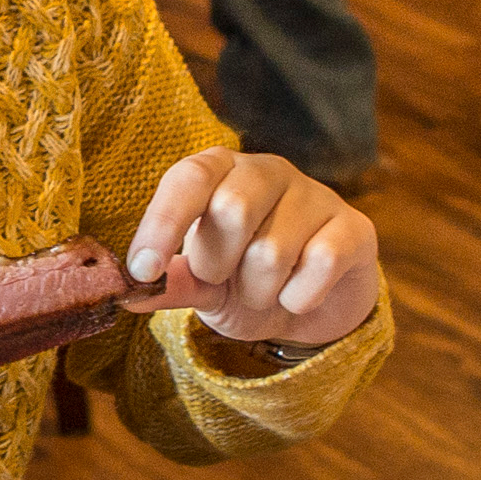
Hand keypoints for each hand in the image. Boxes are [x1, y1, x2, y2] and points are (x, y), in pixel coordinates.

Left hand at [125, 148, 379, 356]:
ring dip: (259, 291)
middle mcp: (269, 170)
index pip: (188, 178)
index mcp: (221, 171)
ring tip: (264, 291)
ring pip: (273, 250)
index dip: (162, 223)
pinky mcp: (356, 227)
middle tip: (224, 279)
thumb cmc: (243, 282)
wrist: (308, 309)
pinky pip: (320, 264)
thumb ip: (169, 284)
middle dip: (218, 264)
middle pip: (232, 209)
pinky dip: (299, 297)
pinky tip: (300, 295)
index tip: (143, 270)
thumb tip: (125, 293)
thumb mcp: (201, 286)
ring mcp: (316, 195)